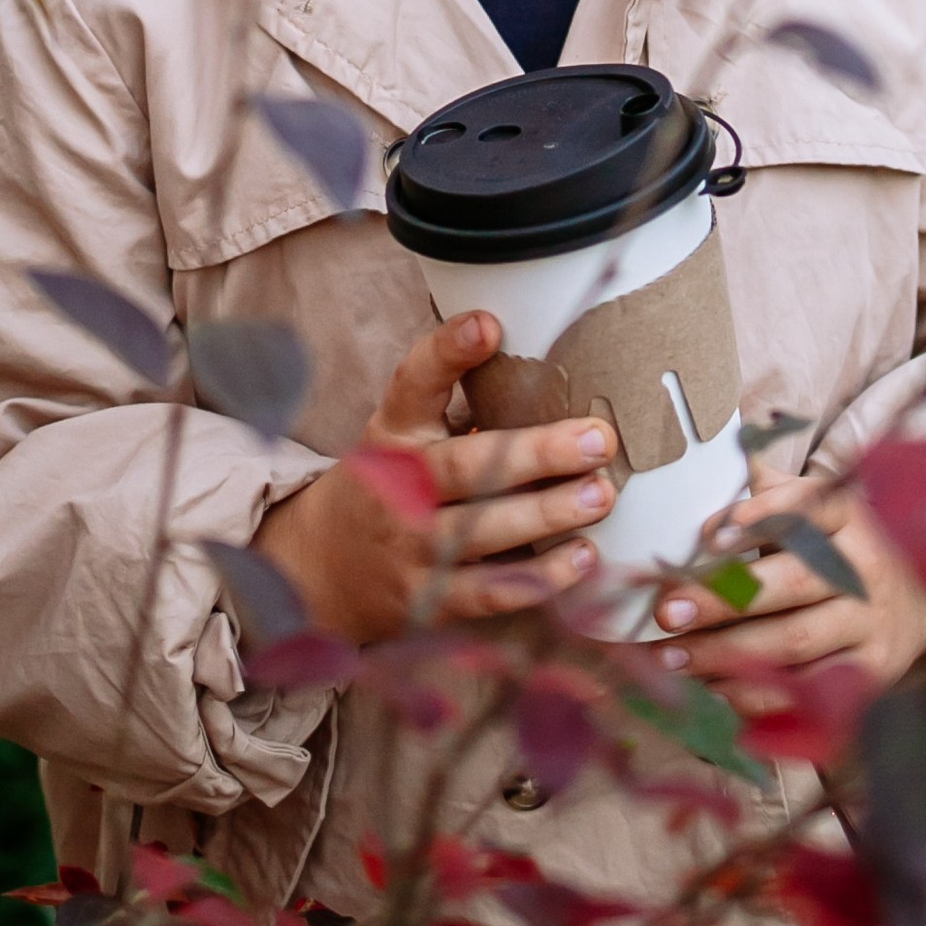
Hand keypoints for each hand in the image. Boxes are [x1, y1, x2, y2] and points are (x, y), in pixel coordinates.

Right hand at [252, 310, 618, 644]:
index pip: (414, 382)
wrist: (323, 570)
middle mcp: (398, 487)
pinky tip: (583, 556)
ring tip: (601, 494)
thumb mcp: (403, 435)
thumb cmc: (388, 487)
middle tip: (597, 437)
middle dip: (537, 451)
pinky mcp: (428, 600)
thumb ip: (456, 406)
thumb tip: (551, 372)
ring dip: (548, 513)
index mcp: (394, 432)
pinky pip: (491, 590)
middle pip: (466, 465)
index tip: (488, 324)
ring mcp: (411, 548)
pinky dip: (541, 577)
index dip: (448, 351)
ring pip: (484, 530)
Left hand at [646, 473, 925, 713]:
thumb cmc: (846, 547)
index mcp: (848, 516)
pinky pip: (810, 690)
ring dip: (726, 653)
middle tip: (666, 610)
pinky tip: (715, 686)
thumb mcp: (818, 506)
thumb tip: (711, 461)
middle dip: (723, 599)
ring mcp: (873, 625)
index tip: (709, 536)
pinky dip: (759, 693)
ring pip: (795, 641)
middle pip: (791, 583)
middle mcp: (865, 569)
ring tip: (672, 655)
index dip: (760, 519)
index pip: (807, 510)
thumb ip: (768, 489)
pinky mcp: (873, 674)